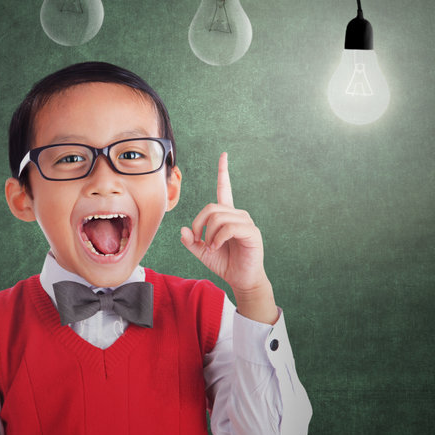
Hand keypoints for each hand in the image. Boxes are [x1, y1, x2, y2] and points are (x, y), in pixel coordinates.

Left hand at [180, 153, 277, 323]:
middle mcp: (237, 214)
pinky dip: (218, 238)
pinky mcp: (251, 232)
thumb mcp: (202, 251)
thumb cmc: (225, 263)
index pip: (224, 188)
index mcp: (227, 215)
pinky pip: (229, 227)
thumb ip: (191, 241)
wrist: (241, 279)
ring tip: (211, 247)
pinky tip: (217, 247)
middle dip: (199, 223)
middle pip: (211, 207)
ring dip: (209, 234)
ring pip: (218, 217)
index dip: (223, 171)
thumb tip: (183, 229)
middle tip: (199, 240)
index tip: (224, 155)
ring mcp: (246, 222)